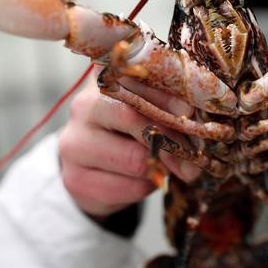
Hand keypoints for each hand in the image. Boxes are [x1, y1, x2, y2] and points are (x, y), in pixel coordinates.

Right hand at [58, 72, 200, 218]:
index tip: (191, 112)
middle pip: (131, 117)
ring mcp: (73, 143)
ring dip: (159, 169)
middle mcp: (82, 106)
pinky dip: (144, 188)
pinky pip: (124, 188)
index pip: (137, 81)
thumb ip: (166, 107)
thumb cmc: (129, 131)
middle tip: (193, 159)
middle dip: (169, 140)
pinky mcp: (75, 178)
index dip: (167, 97)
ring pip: (132, 159)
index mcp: (104, 80)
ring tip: (168, 171)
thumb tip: (192, 116)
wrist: (94, 168)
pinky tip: (145, 181)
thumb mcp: (146, 110)